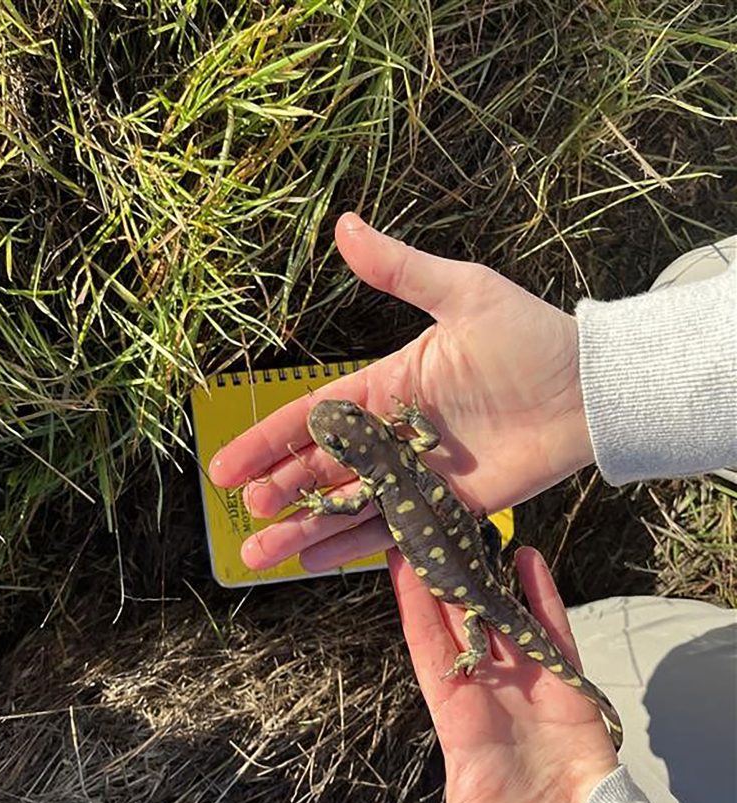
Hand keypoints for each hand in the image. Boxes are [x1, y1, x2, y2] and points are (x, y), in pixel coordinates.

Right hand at [208, 213, 592, 573]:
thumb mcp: (462, 293)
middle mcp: (395, 435)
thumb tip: (345, 225)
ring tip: (260, 556)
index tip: (225, 467)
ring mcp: (420, 475)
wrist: (590, 388)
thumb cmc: (530, 335)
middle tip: (242, 513)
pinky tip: (316, 564)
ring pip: (349, 507)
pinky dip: (354, 548)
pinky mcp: (451, 508)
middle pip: (322, 469)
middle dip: (280, 491)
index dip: (267, 441)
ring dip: (304, 531)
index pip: (312, 417)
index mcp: (386, 386)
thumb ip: (400, 270)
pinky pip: (395, 531)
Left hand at [322, 547, 617, 802]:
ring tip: (473, 527)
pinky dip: (541, 595)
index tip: (394, 563)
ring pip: (505, 617)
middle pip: (462, 620)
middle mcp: (490, 693)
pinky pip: (553, 631)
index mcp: (458, 721)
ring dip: (490, 575)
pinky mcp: (569, 688)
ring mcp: (530, 686)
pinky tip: (527, 556)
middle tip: (427, 525)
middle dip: (444, 575)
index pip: (428, 648)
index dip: (412, 605)